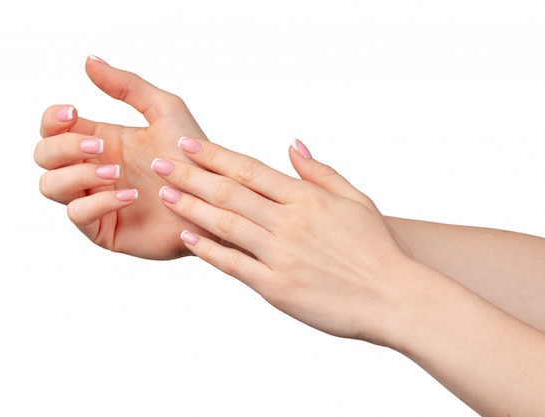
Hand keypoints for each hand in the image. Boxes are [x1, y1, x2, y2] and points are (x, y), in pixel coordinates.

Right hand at [34, 57, 208, 258]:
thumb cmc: (195, 158)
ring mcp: (95, 200)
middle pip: (43, 157)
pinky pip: (78, 216)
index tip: (72, 113)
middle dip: (63, 147)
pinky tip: (129, 195)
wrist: (215, 198)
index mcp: (100, 141)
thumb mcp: (165, 111)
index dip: (52, 120)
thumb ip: (127, 86)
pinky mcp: (105, 230)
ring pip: (51, 187)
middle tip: (100, 144)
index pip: (53, 128)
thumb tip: (89, 60)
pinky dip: (98, 202)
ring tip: (116, 171)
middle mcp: (92, 170)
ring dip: (76, 174)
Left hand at [151, 137, 414, 342]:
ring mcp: (281, 255)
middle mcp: (290, 222)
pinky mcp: (277, 287)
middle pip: (230, 192)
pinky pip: (234, 265)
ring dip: (193, 207)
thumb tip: (292, 145)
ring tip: (166, 194)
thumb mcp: (356, 200)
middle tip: (161, 163)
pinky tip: (189, 237)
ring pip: (227, 225)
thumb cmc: (377, 248)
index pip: (251, 169)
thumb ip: (320, 172)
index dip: (216, 155)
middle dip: (191, 175)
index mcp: (307, 198)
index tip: (189, 144)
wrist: (395, 297)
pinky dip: (209, 250)